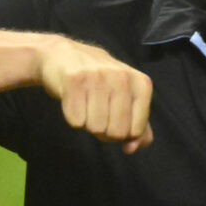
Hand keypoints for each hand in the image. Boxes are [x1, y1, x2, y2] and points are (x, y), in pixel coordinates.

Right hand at [36, 37, 153, 152]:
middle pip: (116, 132)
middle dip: (104, 130)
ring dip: (87, 123)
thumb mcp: (126, 101)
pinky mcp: (74, 80)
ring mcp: (98, 76)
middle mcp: (122, 77)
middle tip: (97, 110)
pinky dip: (72, 117)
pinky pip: (76, 121)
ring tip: (85, 103)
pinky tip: (73, 99)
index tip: (114, 116)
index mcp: (141, 84)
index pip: (136, 131)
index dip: (122, 132)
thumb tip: (131, 148)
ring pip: (96, 128)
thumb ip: (137, 129)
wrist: (64, 57)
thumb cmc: (100, 83)